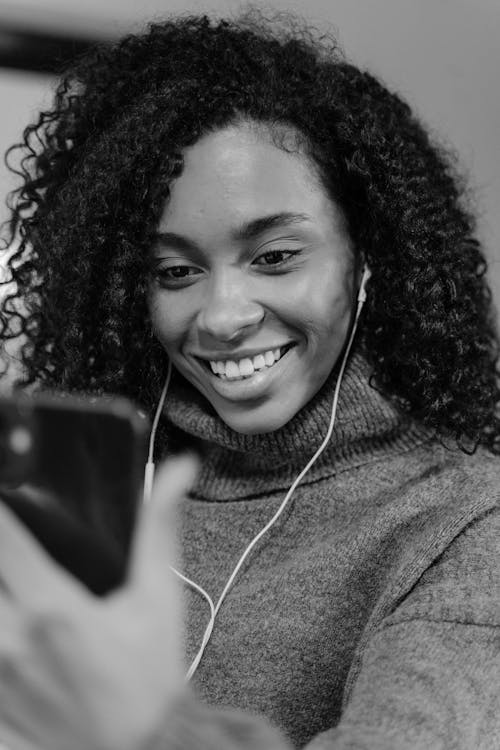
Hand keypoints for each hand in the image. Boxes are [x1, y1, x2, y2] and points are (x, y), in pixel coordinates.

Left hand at [0, 454, 197, 749]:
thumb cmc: (150, 674)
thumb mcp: (158, 597)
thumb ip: (160, 527)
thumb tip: (179, 470)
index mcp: (52, 605)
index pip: (2, 535)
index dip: (1, 502)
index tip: (7, 481)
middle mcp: (10, 636)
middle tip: (15, 548)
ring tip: (14, 579)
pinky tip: (12, 616)